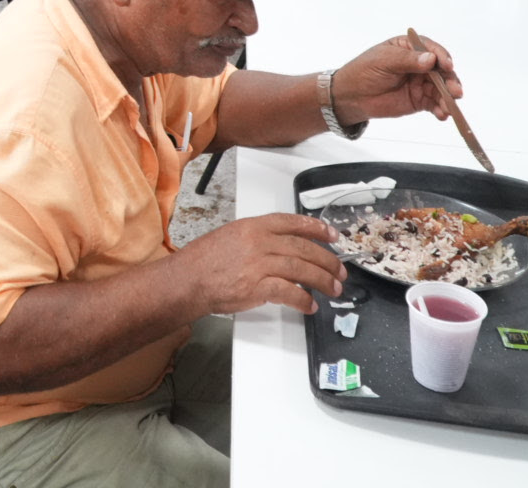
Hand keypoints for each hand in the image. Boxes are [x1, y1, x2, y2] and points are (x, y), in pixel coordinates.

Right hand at [172, 213, 344, 315]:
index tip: (332, 236)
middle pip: (304, 248)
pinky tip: (310, 305)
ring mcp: (259, 264)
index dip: (317, 229)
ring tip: (333, 289)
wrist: (186, 280)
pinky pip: (290, 292)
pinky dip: (304, 300)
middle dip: (327, 260)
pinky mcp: (257, 287)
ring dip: (323, 281)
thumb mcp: (231, 236)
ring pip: (302, 269)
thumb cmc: (203, 261)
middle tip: (340, 270)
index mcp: (253, 226)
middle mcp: (258, 242)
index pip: (293, 223)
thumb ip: (258, 238)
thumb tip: (283, 248)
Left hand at [332, 34, 461, 124]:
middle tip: (455, 92)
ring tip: (448, 107)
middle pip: (442, 70)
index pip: (431, 49)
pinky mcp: (420, 99)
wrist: (352, 96)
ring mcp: (421, 82)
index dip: (442, 57)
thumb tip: (430, 59)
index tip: (448, 66)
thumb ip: (406, 60)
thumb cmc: (364, 72)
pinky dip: (440, 109)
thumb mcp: (383, 61)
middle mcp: (420, 64)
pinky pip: (435, 103)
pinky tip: (441, 115)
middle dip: (450, 81)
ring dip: (448, 98)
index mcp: (410, 47)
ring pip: (442, 88)